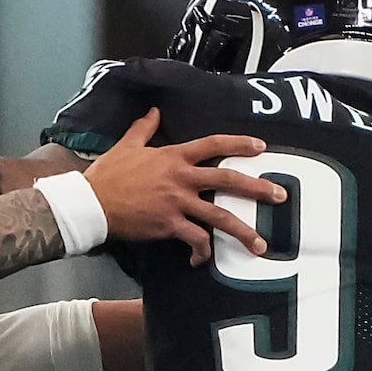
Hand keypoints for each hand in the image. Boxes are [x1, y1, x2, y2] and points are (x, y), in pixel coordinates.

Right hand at [84, 110, 286, 266]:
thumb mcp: (127, 145)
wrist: (91, 203)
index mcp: (175, 156)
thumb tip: (155, 111)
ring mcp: (177, 203)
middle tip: (280, 196)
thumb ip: (145, 128)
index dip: (240, 143)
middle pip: (228, 180)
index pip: (214, 144)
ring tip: (260, 244)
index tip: (261, 148)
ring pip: (218, 216)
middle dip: (257, 188)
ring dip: (242, 231)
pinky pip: (194, 239)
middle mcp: (182, 178)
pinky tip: (202, 259)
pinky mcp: (168, 226)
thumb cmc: (107, 175)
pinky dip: (201, 250)